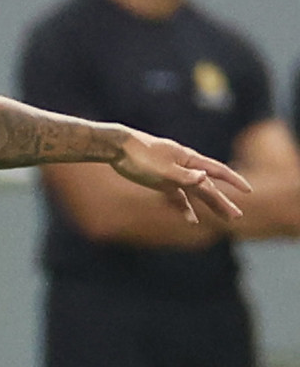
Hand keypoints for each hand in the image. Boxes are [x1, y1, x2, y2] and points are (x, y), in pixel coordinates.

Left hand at [112, 129, 249, 224]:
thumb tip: (204, 179)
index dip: (234, 181)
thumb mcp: (162, 168)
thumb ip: (183, 176)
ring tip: (223, 219)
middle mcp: (186, 167)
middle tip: (237, 217)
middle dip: (224, 202)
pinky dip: (185, 207)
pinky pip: (178, 197)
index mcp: (190, 160)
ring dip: (209, 206)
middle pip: (209, 187)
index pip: (218, 171)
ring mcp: (174, 175)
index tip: (248, 191)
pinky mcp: (161, 182)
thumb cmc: (140, 156)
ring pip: (196, 193)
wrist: (117, 148)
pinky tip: (192, 219)